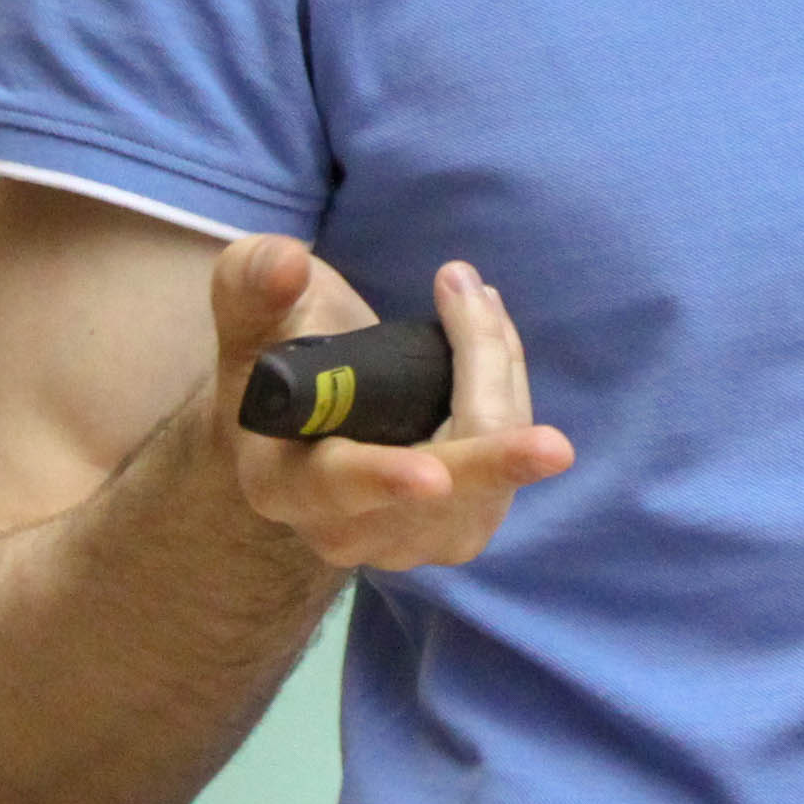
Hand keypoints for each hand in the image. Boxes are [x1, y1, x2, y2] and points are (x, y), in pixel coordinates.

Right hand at [206, 235, 571, 572]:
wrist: (304, 416)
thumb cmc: (272, 357)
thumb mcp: (249, 315)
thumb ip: (252, 285)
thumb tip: (284, 264)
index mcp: (282, 485)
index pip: (335, 488)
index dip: (383, 481)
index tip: (432, 478)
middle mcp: (346, 531)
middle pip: (440, 489)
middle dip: (495, 460)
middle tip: (555, 447)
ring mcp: (408, 539)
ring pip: (486, 473)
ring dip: (499, 379)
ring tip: (474, 295)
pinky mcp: (457, 526)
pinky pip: (502, 461)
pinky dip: (509, 388)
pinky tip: (491, 330)